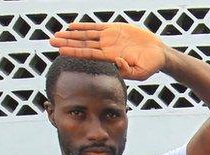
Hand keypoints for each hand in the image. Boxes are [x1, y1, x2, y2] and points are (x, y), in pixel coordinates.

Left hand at [50, 23, 169, 80]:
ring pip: (86, 36)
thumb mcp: (141, 73)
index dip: (74, 51)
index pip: (88, 54)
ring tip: (57, 34)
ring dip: (71, 35)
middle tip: (51, 41)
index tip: (61, 51)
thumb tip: (116, 62)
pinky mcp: (114, 29)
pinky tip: (72, 26)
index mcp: (110, 58)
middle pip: (82, 45)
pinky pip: (95, 27)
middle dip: (67, 43)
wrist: (158, 53)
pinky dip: (84, 26)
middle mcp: (106, 48)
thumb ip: (128, 71)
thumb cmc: (151, 66)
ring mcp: (109, 38)